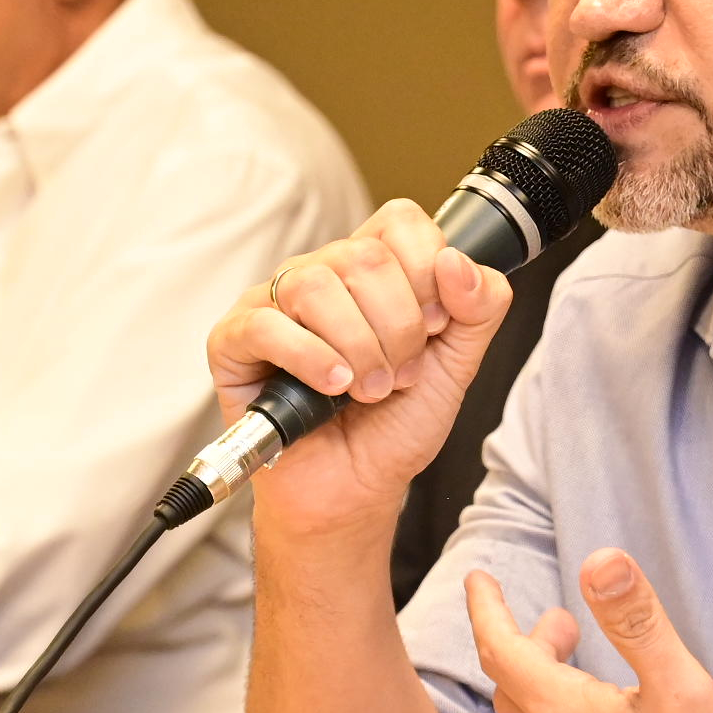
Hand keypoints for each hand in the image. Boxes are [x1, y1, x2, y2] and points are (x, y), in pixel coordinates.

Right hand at [205, 201, 511, 539]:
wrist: (354, 490)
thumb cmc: (392, 428)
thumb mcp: (457, 366)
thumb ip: (479, 307)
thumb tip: (457, 261)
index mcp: (372, 269)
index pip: (399, 221)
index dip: (427, 271)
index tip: (435, 326)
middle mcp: (321, 274)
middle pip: (365, 256)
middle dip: (399, 328)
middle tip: (400, 375)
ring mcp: (273, 303)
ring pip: (317, 285)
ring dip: (358, 348)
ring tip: (367, 390)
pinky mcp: (234, 340)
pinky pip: (267, 324)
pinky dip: (310, 358)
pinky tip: (332, 387)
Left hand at [469, 548, 712, 712]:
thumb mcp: (683, 687)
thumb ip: (636, 620)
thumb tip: (600, 561)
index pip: (500, 648)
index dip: (486, 608)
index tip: (478, 582)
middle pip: (515, 693)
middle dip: (528, 652)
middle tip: (559, 629)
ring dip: (548, 706)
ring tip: (586, 691)